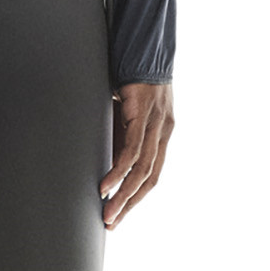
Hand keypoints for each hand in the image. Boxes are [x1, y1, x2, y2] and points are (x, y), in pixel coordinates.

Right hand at [100, 81, 173, 227]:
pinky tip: (106, 185)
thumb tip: (105, 160)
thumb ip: (119, 135)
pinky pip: (132, 150)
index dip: (136, 197)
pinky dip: (119, 171)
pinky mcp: (145, 114)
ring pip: (142, 170)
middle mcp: (164, 132)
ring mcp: (157, 124)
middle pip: (150, 178)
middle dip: (129, 204)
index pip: (152, 175)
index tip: (118, 215)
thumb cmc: (129, 78)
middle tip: (111, 223)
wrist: (140, 46)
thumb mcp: (124, 113)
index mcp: (162, 133)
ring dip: (123, 195)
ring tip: (108, 212)